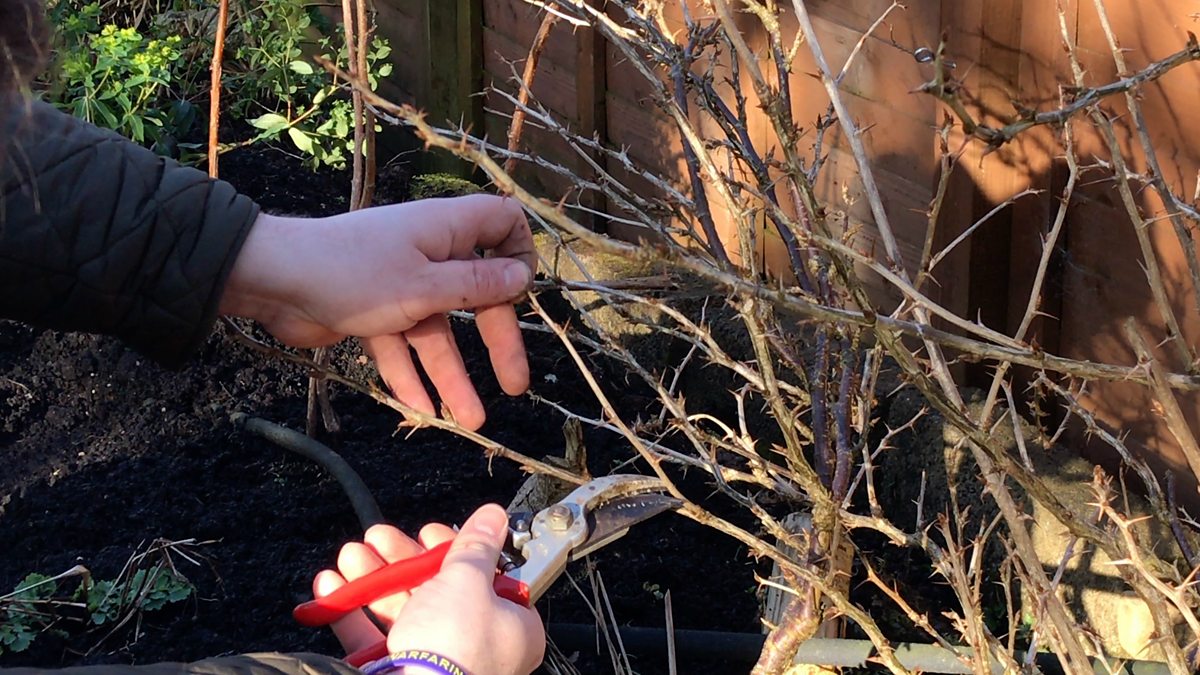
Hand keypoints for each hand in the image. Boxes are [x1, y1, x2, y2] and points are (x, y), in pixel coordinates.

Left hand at [220, 195, 536, 429]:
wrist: (274, 280)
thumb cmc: (355, 274)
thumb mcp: (425, 287)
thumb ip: (476, 286)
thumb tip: (522, 276)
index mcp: (446, 231)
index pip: (501, 223)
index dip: (519, 252)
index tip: (524, 291)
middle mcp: (429, 253)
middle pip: (477, 295)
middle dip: (496, 341)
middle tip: (515, 385)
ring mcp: (400, 283)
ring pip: (438, 331)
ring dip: (451, 374)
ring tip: (469, 420)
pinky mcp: (373, 310)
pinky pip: (401, 343)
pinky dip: (408, 373)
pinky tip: (418, 409)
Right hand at [312, 505, 545, 674]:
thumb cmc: (456, 649)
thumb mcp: (468, 580)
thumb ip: (475, 546)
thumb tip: (493, 517)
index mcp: (510, 626)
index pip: (486, 577)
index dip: (454, 550)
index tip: (428, 533)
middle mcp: (477, 647)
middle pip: (437, 590)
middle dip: (400, 558)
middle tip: (379, 538)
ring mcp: (437, 663)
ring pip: (401, 610)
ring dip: (373, 577)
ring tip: (351, 555)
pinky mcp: (398, 673)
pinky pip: (372, 639)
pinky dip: (350, 612)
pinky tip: (332, 587)